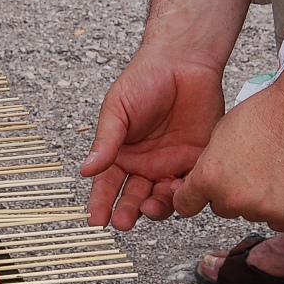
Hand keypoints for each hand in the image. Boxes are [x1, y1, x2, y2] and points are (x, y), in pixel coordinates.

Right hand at [81, 50, 225, 228]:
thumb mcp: (117, 110)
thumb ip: (105, 141)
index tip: (96, 220)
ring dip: (155, 207)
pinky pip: (191, 184)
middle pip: (134, 198)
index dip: (101, 204)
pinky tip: (179, 191)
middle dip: (127, 212)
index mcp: (121, 154)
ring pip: (162, 198)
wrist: (184, 61)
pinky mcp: (197, 159)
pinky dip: (185, 193)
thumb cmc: (144, 79)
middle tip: (124, 221)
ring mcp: (171, 164)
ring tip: (151, 206)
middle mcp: (145, 164)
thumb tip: (86, 170)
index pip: (107, 185)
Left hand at [171, 83, 283, 230]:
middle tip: (251, 170)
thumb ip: (210, 164)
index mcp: (208, 178)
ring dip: (260, 200)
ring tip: (274, 171)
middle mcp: (232, 199)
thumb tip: (207, 180)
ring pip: (252, 213)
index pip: (184, 205)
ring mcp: (262, 210)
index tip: (201, 195)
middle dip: (232, 193)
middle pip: (223, 208)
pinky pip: (281, 222)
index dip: (193, 198)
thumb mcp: (219, 135)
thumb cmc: (264, 115)